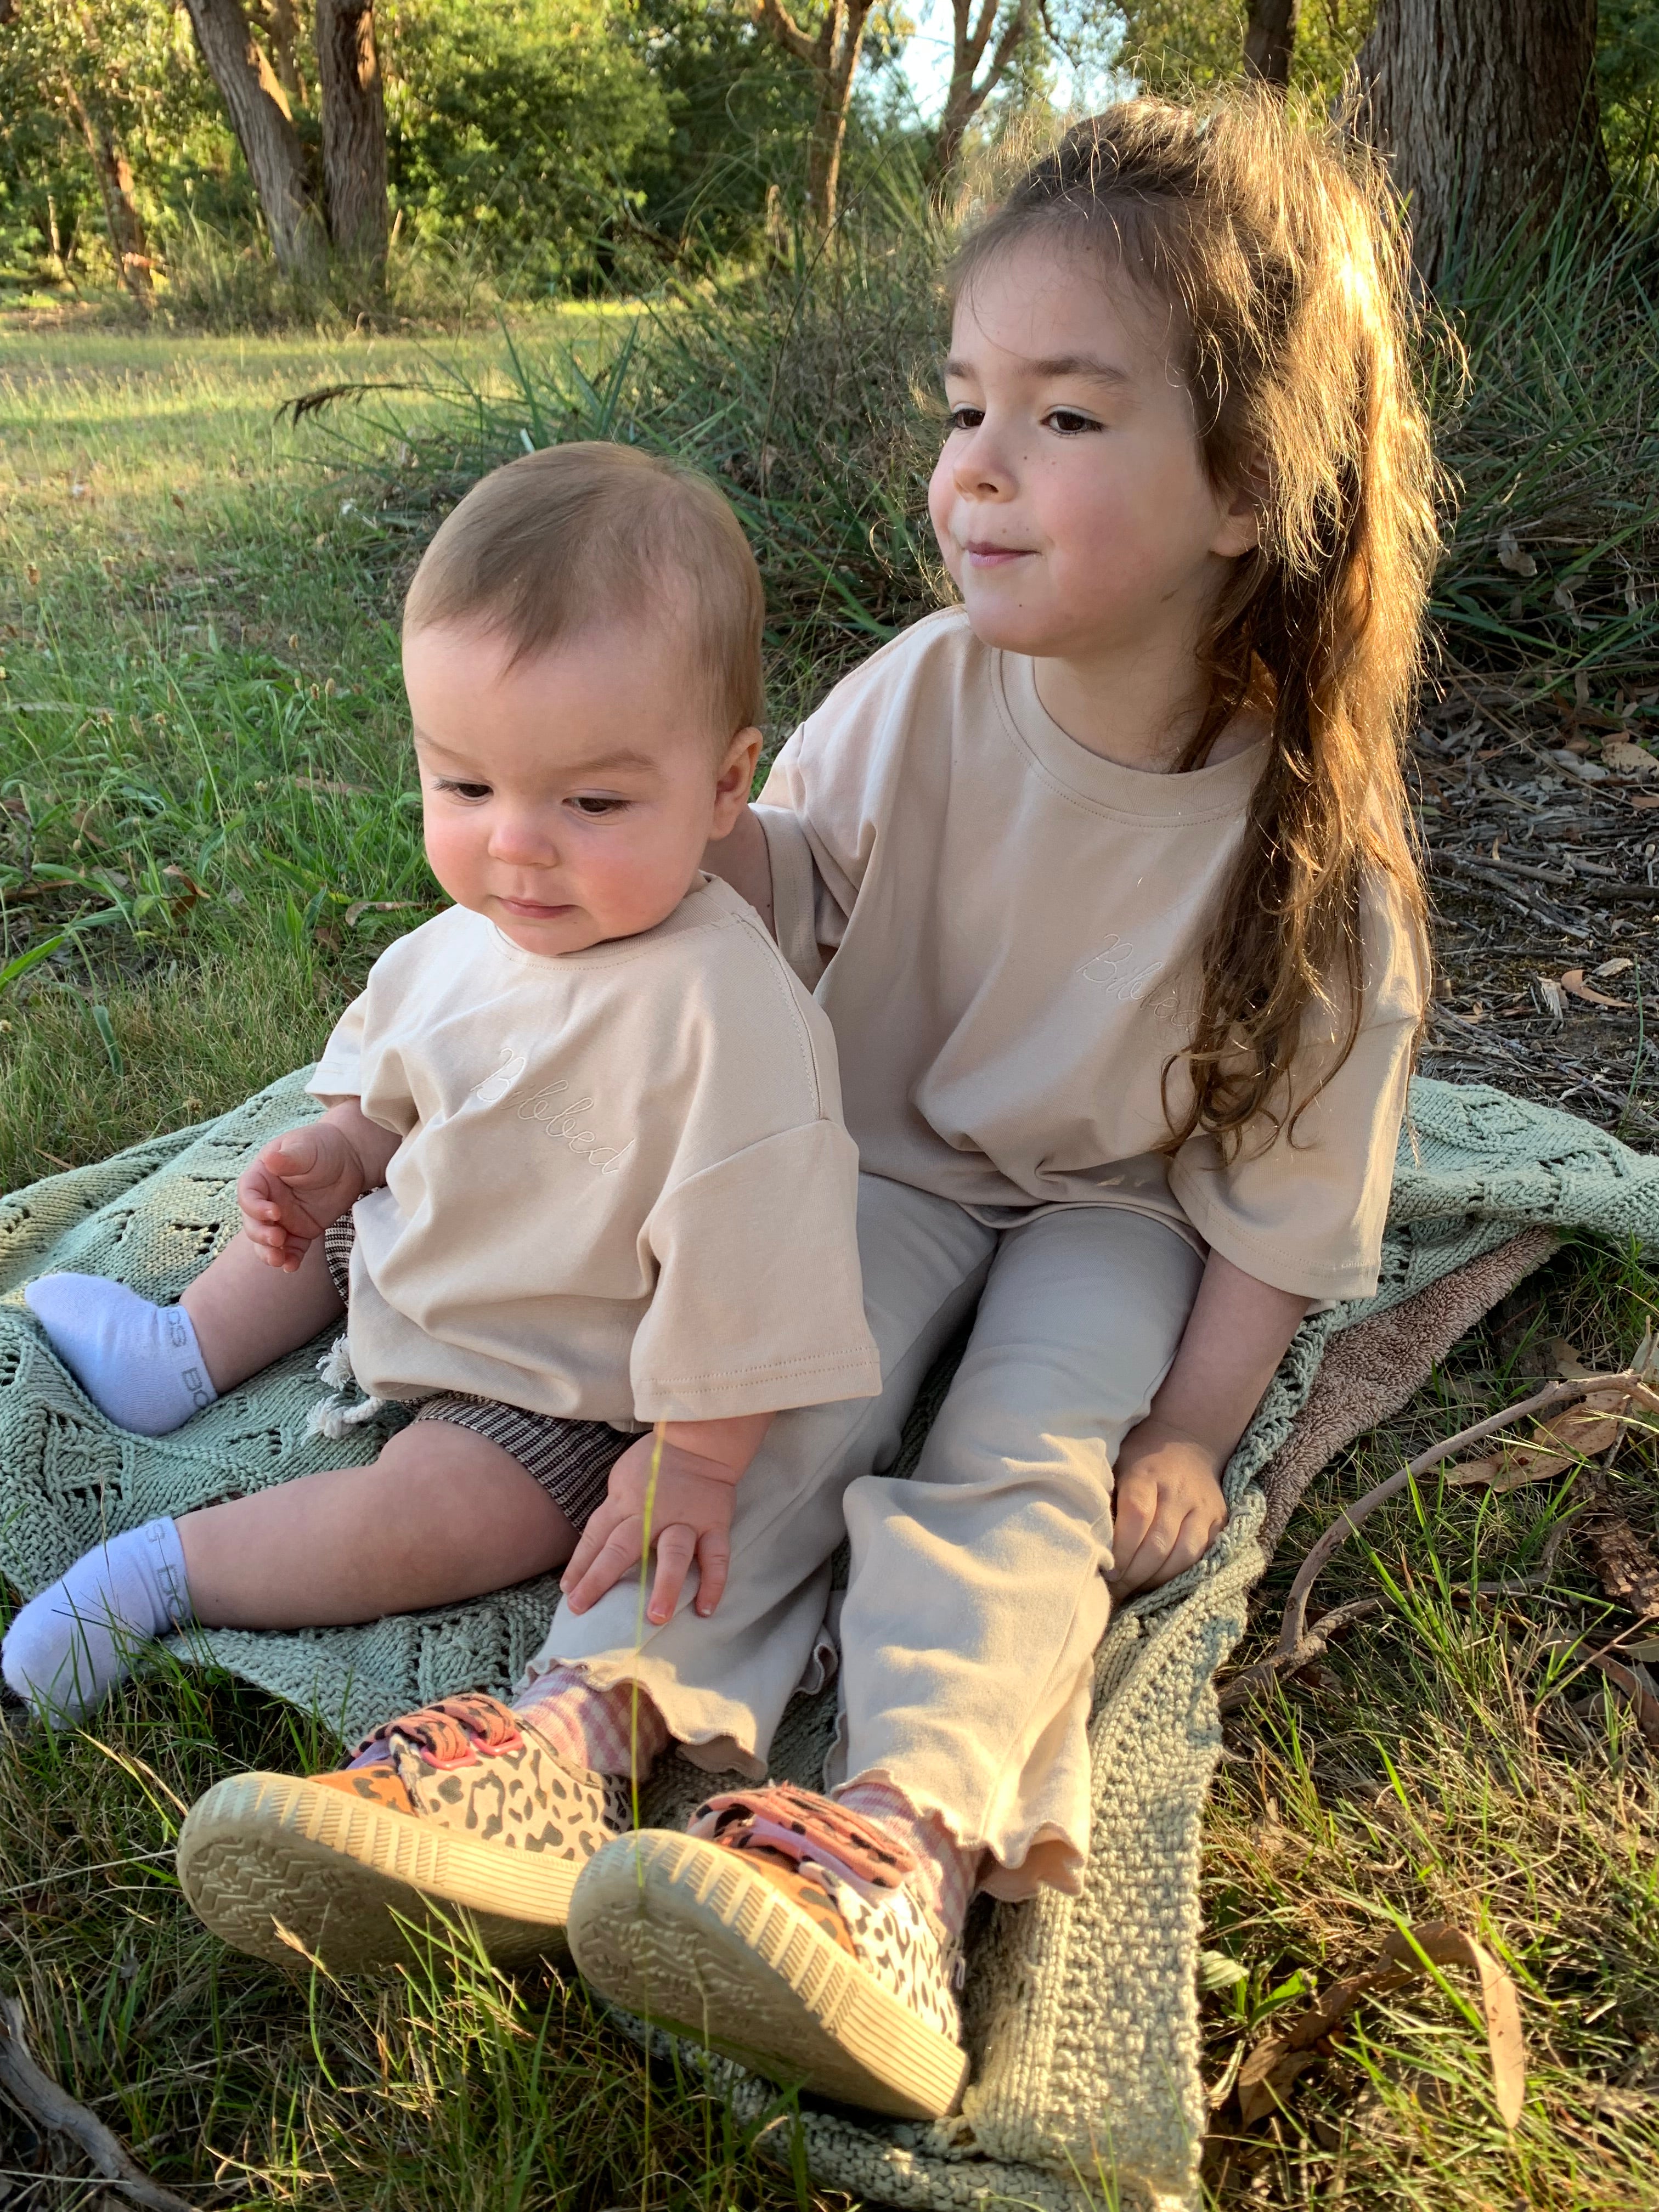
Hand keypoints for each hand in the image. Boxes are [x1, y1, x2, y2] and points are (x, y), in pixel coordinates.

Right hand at [237, 1122, 369, 1272]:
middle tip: (278, 1239)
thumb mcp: (306, 1148)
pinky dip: (289, 1260)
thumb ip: (288, 1158)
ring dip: (269, 1252)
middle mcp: (268, 1200)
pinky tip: (291, 1267)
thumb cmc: (323, 1147)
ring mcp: (283, 1218)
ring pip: (266, 1241)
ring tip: (279, 1260)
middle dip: (261, 1235)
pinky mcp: (301, 1231)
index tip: (274, 1213)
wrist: (351, 1159)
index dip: (255, 1207)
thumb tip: (271, 1160)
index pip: (248, 1195)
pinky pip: (292, 1249)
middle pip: (252, 1223)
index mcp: (262, 1177)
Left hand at [560, 1432, 739, 1625]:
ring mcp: (685, 1521)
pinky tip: (704, 1609)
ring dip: (666, 1585)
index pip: (595, 1537)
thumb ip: (612, 1513)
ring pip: (674, 1554)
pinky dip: (714, 1583)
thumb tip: (594, 1548)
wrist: (701, 1442)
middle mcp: (651, 1515)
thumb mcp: (621, 1480)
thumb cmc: (655, 1463)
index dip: (579, 1566)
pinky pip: (716, 1556)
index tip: (568, 1593)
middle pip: (622, 1547)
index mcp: (625, 1503)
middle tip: (582, 1606)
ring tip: (657, 1616)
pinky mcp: (714, 1525)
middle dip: (600, 1578)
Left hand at [1106, 1417, 1228, 1595]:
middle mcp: (1178, 1490)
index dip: (1122, 1549)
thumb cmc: (1141, 1458)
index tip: (1107, 1569)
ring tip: (1135, 1588)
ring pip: (1183, 1555)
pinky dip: (1178, 1574)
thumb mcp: (1117, 1465)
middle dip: (1134, 1573)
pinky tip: (1158, 1580)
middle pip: (1159, 1543)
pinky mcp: (1218, 1520)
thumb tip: (1089, 1544)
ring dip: (1156, 1579)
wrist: (1188, 1441)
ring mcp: (1202, 1506)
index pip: (1137, 1516)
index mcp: (1146, 1474)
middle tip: (1115, 1589)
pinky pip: (1201, 1556)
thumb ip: (1107, 1501)